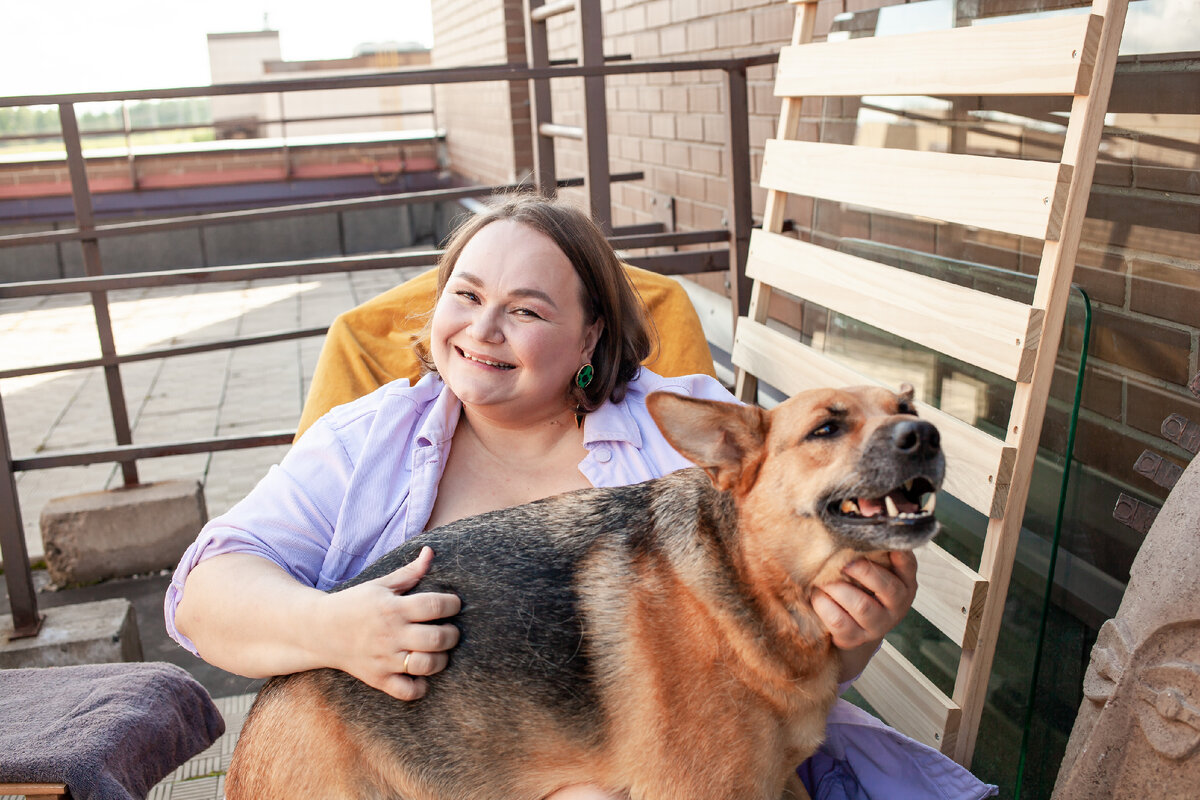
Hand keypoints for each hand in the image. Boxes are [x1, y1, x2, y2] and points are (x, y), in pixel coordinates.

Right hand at [325, 546, 461, 700]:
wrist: (318, 630)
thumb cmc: (354, 604)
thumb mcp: (380, 584)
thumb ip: (409, 572)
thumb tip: (430, 553)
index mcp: (393, 608)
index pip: (435, 605)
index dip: (452, 604)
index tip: (454, 604)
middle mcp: (391, 634)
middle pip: (436, 638)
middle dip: (452, 634)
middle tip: (450, 631)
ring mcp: (385, 659)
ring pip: (426, 665)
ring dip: (441, 660)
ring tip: (439, 652)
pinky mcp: (378, 679)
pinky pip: (407, 692)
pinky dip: (420, 688)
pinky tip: (421, 676)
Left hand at [811, 550, 917, 680]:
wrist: (851, 627)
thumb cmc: (860, 586)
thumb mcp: (871, 564)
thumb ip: (870, 543)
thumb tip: (864, 505)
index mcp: (904, 581)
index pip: (907, 562)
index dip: (893, 550)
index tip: (873, 539)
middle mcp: (898, 604)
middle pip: (885, 586)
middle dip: (862, 571)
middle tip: (844, 562)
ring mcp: (879, 624)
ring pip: (861, 605)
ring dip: (838, 589)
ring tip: (824, 580)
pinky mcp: (857, 638)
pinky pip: (839, 622)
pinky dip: (825, 606)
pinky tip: (817, 596)